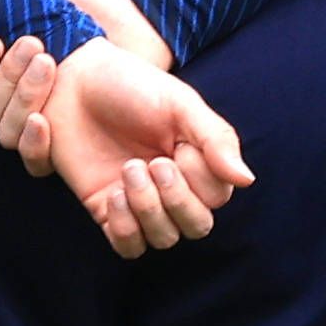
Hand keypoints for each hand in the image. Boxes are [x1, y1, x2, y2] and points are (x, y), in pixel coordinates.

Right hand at [0, 0, 169, 161]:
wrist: (144, 24)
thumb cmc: (94, 4)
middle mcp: (11, 101)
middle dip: (3, 78)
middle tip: (35, 48)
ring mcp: (36, 125)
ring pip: (2, 132)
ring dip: (20, 99)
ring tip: (50, 65)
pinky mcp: (64, 148)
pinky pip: (32, 163)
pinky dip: (33, 144)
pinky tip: (45, 120)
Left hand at [42, 41, 251, 256]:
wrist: (79, 80)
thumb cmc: (134, 87)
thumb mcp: (181, 104)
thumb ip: (215, 139)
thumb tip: (246, 180)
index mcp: (198, 162)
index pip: (217, 197)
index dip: (200, 179)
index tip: (178, 146)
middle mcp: (173, 188)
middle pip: (195, 226)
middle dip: (177, 199)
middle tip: (154, 163)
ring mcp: (140, 202)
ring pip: (163, 239)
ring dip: (149, 210)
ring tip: (129, 169)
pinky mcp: (106, 210)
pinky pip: (127, 245)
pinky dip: (125, 229)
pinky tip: (114, 194)